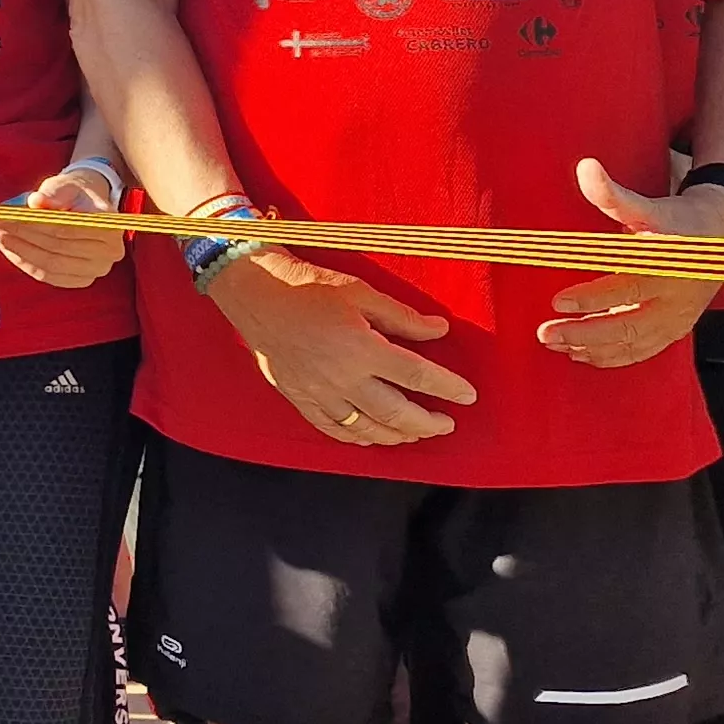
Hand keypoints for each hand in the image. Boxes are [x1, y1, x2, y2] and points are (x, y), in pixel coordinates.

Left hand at [0, 164, 129, 290]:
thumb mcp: (65, 184)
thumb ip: (53, 192)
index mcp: (109, 225)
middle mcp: (109, 252)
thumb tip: (36, 201)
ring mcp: (96, 270)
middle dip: (18, 238)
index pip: (63, 229)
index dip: (29, 225)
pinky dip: (24, 262)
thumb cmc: (75, 193)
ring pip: (48, 265)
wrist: (86, 204)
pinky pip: (47, 275)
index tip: (1, 216)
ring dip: (16, 252)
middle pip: (55, 250)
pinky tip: (6, 247)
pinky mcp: (80, 279)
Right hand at [205, 249, 476, 445]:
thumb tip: (439, 329)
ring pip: (366, 429)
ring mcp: (319, 392)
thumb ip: (402, 316)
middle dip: (428, 423)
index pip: (417, 376)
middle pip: (396, 413)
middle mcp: (342, 377)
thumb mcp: (360, 292)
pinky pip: (333, 429)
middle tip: (447, 424)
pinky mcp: (300, 398)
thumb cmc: (307, 286)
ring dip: (397, 435)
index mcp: (362, 348)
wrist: (255, 293)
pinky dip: (357, 438)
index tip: (467, 395)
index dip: (447, 387)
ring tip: (415, 433)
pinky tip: (372, 437)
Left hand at [540, 159, 723, 369]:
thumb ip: (612, 194)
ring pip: (635, 341)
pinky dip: (613, 357)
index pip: (627, 286)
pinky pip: (645, 350)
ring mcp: (678, 315)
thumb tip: (585, 167)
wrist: (721, 236)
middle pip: (629, 322)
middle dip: (585, 331)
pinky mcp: (677, 328)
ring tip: (556, 344)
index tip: (556, 302)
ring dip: (593, 347)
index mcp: (666, 263)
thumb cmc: (674, 220)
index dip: (593, 297)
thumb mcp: (645, 205)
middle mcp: (675, 294)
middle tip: (546, 332)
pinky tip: (582, 355)